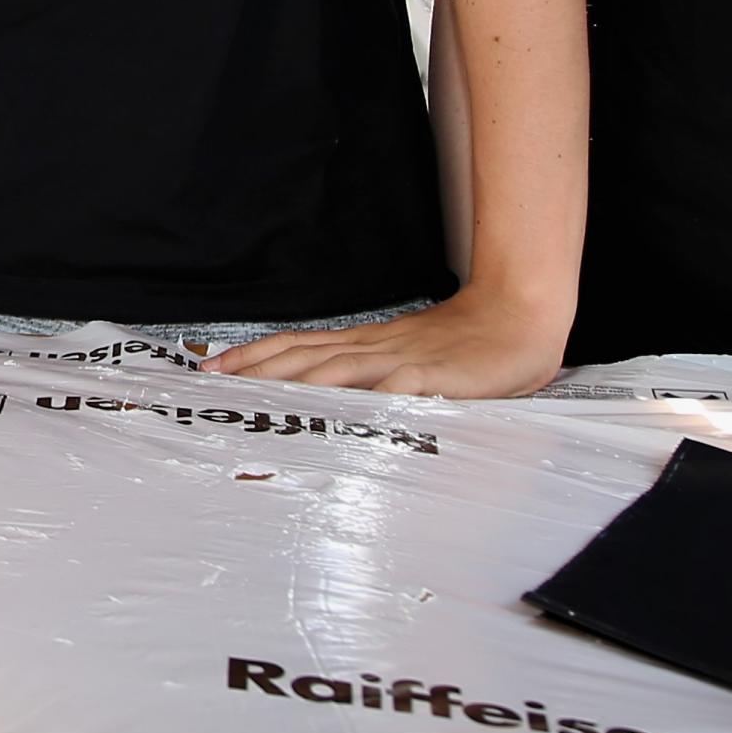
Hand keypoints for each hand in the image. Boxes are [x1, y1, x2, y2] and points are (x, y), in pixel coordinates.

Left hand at [208, 281, 566, 397]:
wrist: (517, 318)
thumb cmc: (464, 346)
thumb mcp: (405, 358)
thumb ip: (370, 375)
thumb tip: (325, 392)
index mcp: (363, 344)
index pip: (295, 346)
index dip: (253, 356)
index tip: (214, 366)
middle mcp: (372, 348)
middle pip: (300, 356)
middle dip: (254, 371)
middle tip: (214, 382)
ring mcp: (399, 360)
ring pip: (333, 371)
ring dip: (292, 384)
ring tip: (256, 399)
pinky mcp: (430, 378)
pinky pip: (393, 390)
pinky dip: (367, 400)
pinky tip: (344, 414)